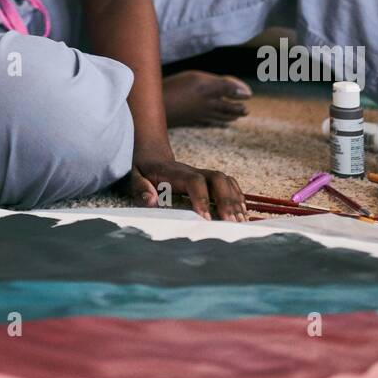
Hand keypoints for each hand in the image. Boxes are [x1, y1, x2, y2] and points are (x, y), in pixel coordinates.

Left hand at [117, 149, 247, 221]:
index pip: (194, 181)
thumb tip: (153, 201)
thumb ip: (141, 189)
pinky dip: (238, 197)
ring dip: (235, 200)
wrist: (153, 154)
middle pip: (217, 179)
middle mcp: (193, 171)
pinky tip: (242, 212)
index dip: (202, 198)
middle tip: (231, 223)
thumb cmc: (144, 171)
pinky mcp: (209, 179)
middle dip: (226, 200)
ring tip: (241, 222)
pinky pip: (229, 184)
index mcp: (175, 173)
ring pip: (226, 181)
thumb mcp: (135, 178)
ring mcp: (203, 174)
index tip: (206, 219)